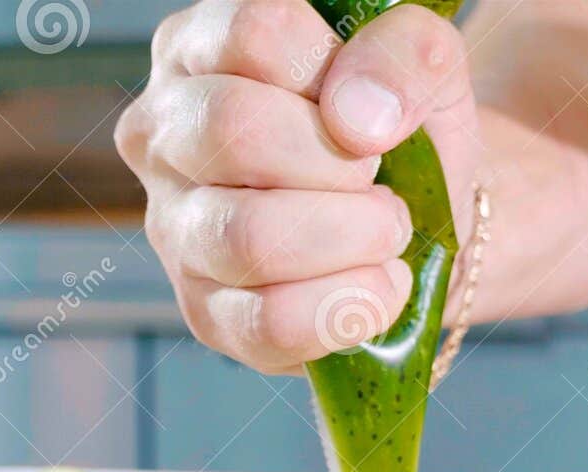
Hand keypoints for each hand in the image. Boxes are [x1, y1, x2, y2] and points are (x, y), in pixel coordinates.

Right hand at [116, 0, 479, 373]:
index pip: (255, 34)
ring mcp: (176, 232)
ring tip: (388, 229)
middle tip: (378, 175)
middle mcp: (165, 137)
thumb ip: (403, 55)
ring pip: (247, 236)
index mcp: (199, 50)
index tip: (367, 106)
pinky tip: (381, 285)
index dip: (333, 72)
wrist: (419, 219)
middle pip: (234, 129)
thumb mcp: (422, 66)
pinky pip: (270, 321)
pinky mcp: (208, 315)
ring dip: (351, 235)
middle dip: (337, 161)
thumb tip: (357, 119)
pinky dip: (347, 305)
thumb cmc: (398, 130)